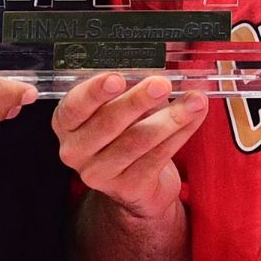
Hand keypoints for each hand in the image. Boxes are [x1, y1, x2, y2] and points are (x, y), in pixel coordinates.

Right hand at [54, 73, 206, 219]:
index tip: (117, 78)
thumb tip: (160, 72)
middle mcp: (76, 150)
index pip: (75, 106)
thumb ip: (131, 88)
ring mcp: (99, 173)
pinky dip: (180, 134)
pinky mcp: (128, 188)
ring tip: (193, 101)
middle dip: (138, 100)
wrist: (138, 183)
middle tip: (162, 84)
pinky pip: (157, 157)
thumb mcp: (119, 107)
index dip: (95, 91)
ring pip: (137, 141)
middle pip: (108, 122)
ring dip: (169, 118)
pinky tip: (193, 118)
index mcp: (67, 123)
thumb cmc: (125, 133)